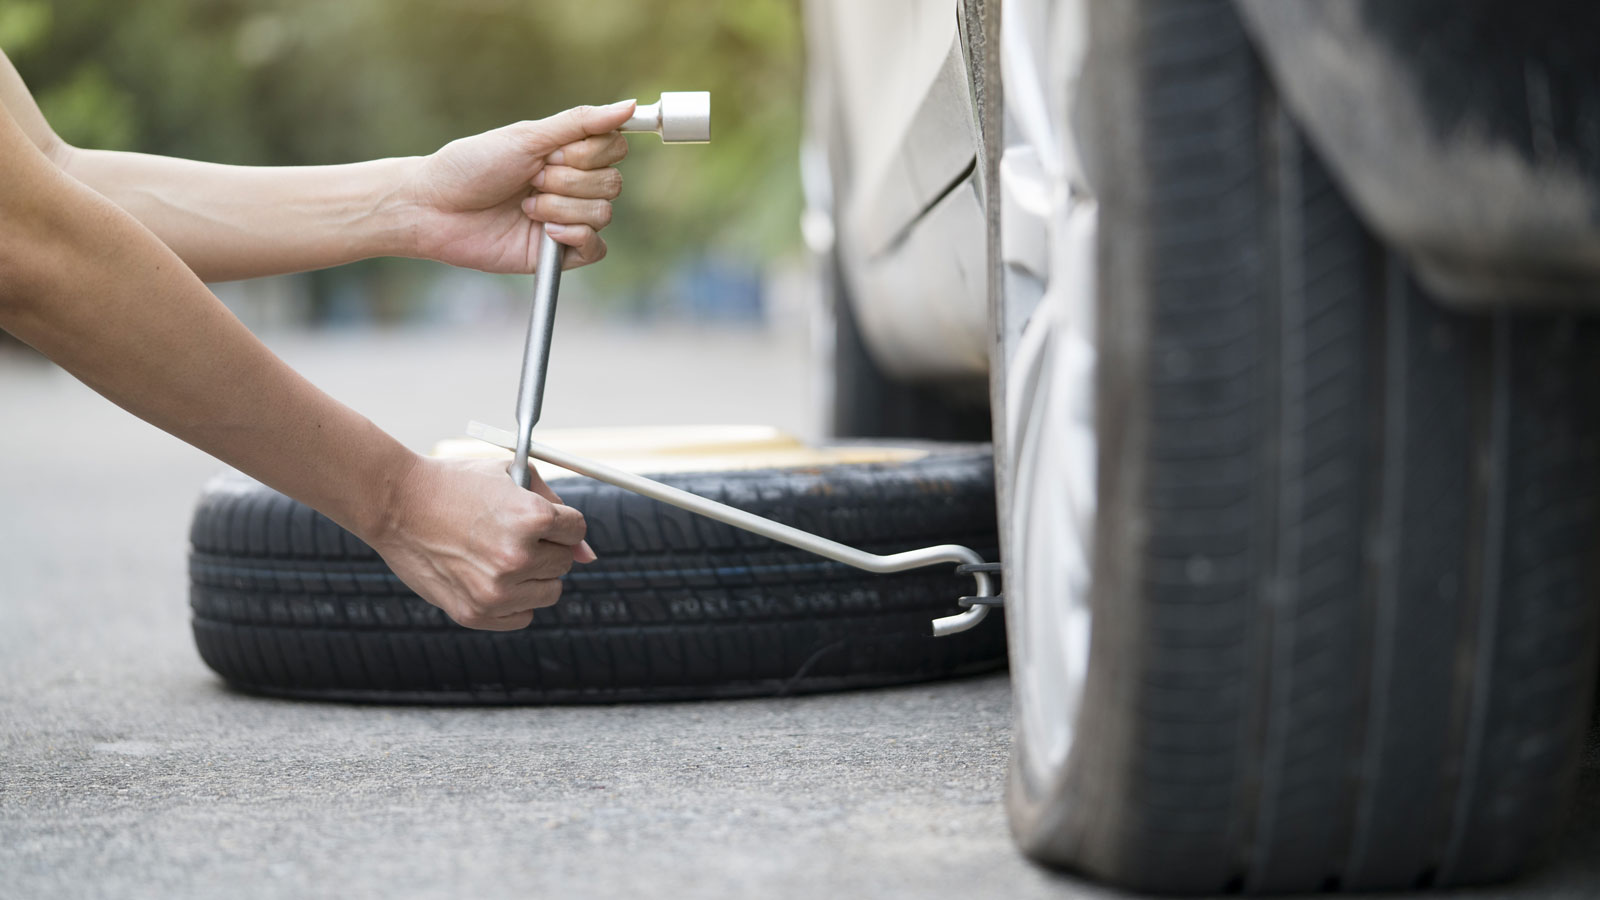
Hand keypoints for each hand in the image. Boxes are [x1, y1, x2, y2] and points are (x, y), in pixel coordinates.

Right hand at [369, 456, 597, 630]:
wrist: (395, 504)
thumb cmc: (456, 484)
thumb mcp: (510, 475)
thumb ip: (556, 508)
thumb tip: (589, 555)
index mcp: (532, 518)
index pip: (577, 530)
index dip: (557, 521)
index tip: (533, 518)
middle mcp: (518, 557)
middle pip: (564, 562)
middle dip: (545, 547)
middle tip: (507, 533)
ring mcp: (497, 591)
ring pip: (549, 592)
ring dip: (532, 575)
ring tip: (496, 553)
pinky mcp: (476, 614)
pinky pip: (522, 616)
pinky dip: (513, 600)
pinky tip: (486, 575)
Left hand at [407, 99, 634, 273]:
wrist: (435, 208)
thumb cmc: (472, 166)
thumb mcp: (527, 137)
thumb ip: (580, 123)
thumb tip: (631, 105)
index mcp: (568, 153)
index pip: (615, 148)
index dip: (588, 153)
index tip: (550, 153)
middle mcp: (572, 185)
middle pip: (612, 183)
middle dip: (568, 181)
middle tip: (529, 179)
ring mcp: (568, 219)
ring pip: (603, 214)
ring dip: (561, 207)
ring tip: (525, 205)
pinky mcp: (560, 254)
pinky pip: (596, 248)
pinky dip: (574, 236)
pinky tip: (544, 230)